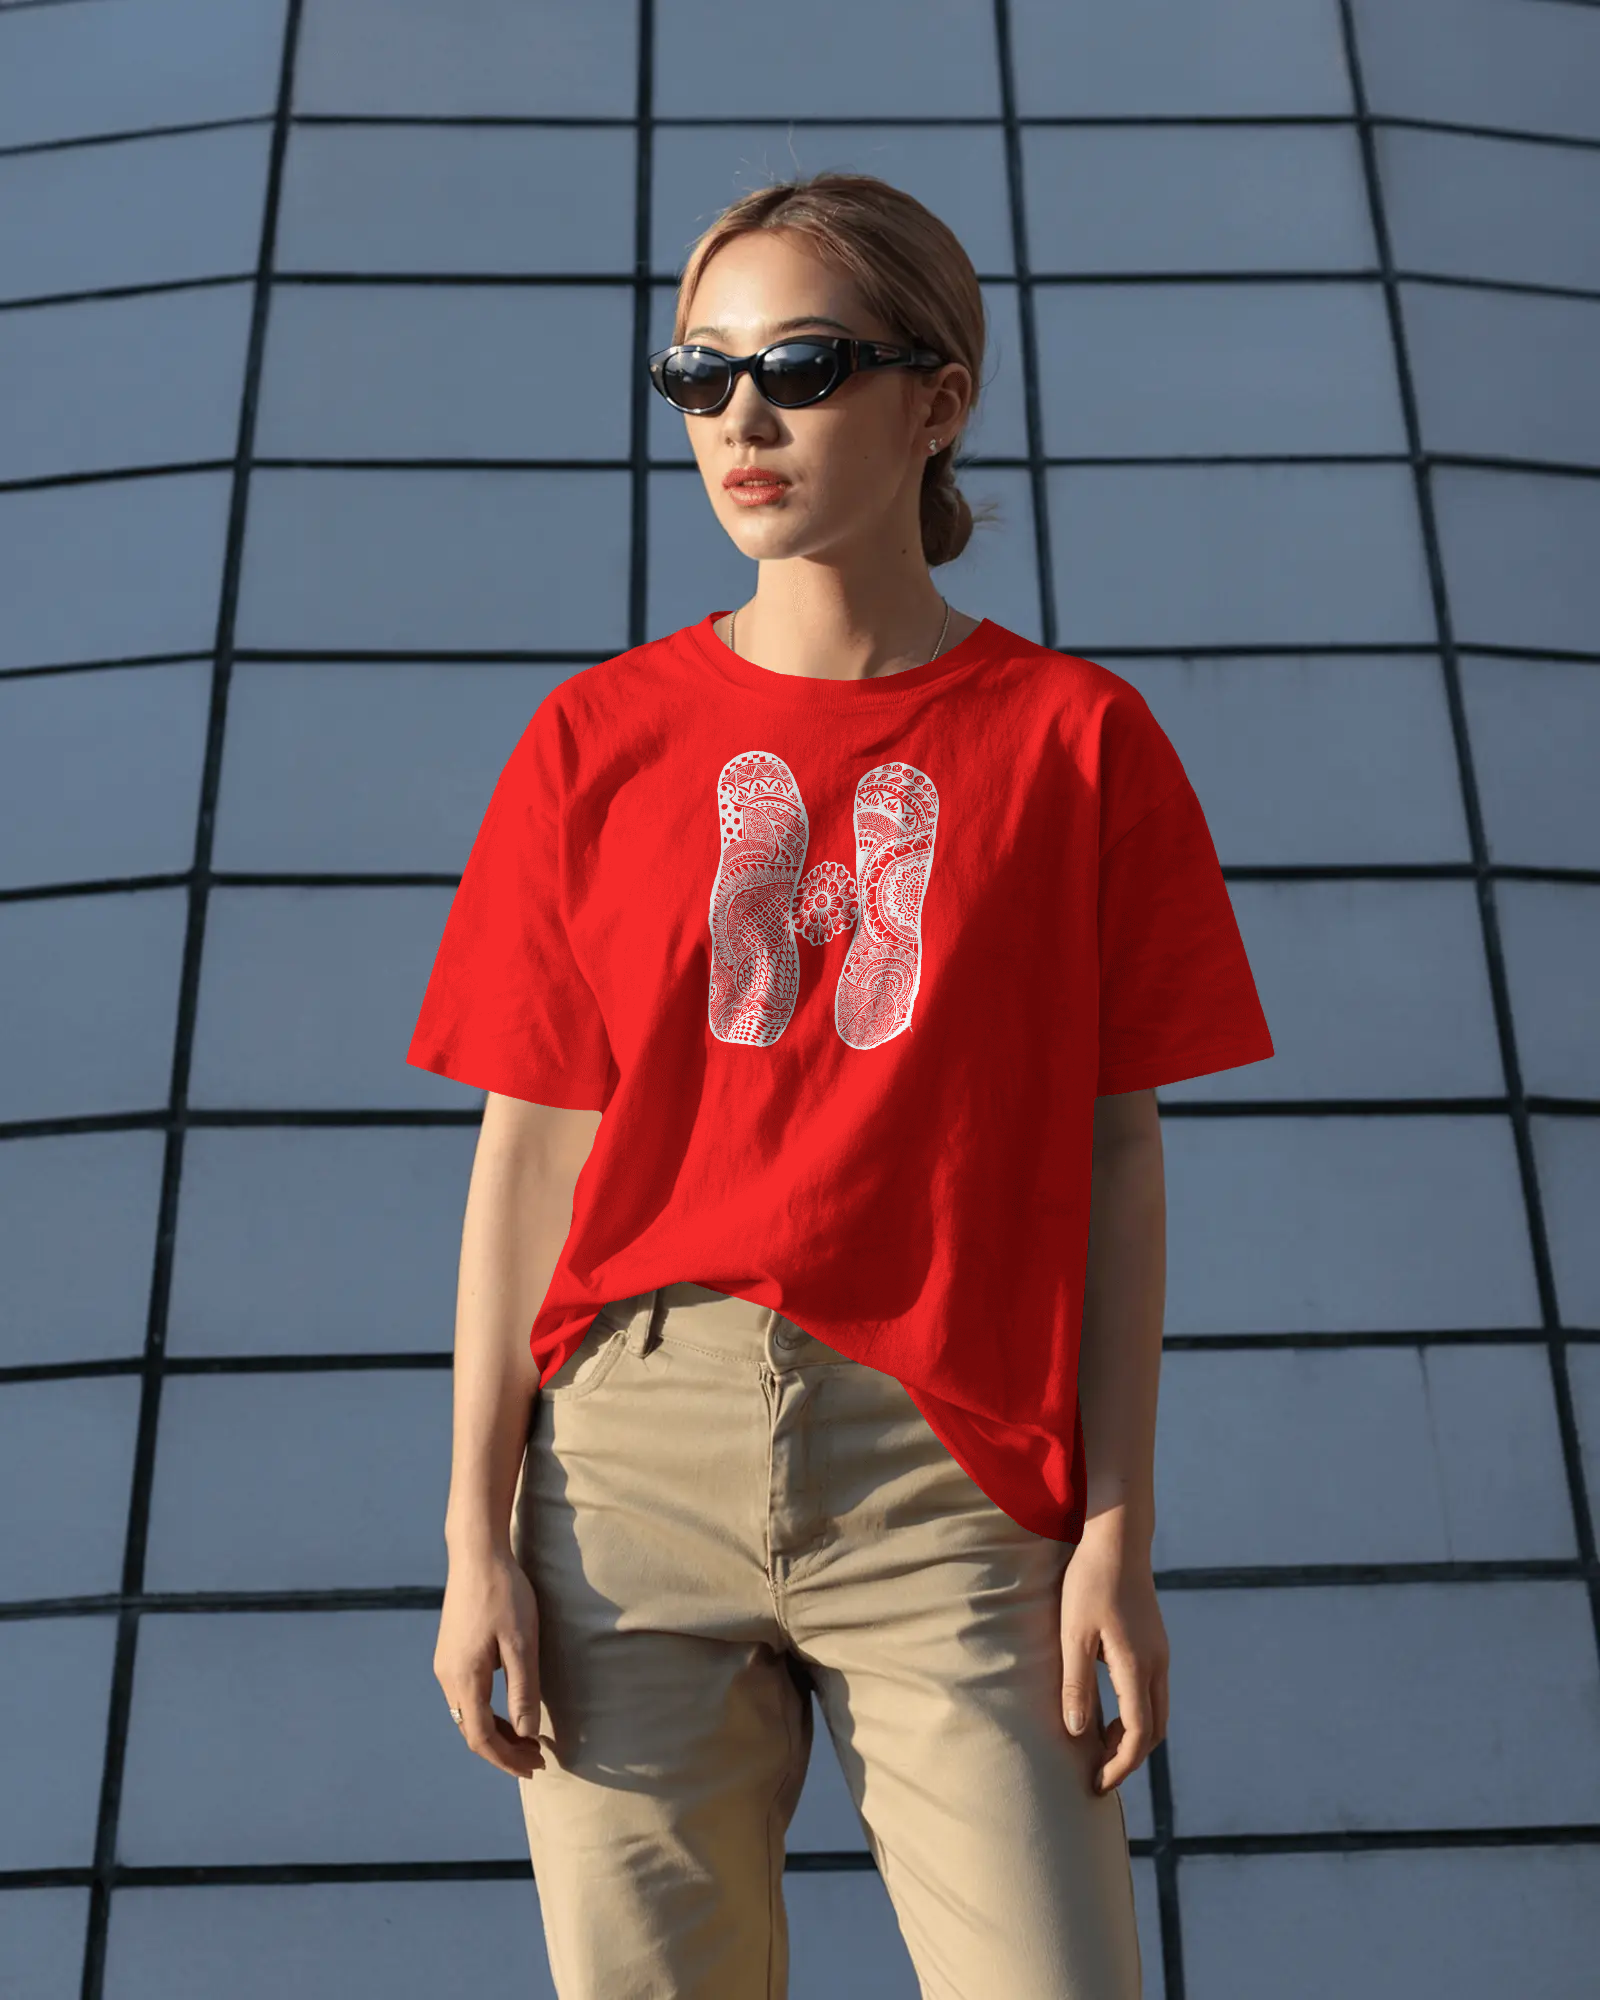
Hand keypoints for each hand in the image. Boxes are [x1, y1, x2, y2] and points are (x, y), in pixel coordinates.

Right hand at [435, 1548, 547, 1778]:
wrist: (476, 1553)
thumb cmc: (504, 1594)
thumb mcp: (521, 1643)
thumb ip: (523, 1689)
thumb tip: (525, 1733)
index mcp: (464, 1678)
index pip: (481, 1738)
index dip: (506, 1759)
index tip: (534, 1768)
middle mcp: (447, 1676)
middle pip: (471, 1731)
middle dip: (503, 1750)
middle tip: (536, 1759)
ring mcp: (445, 1663)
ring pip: (467, 1714)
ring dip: (495, 1731)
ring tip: (525, 1739)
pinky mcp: (450, 1651)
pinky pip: (466, 1695)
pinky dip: (487, 1711)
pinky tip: (507, 1707)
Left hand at [1059, 1524, 1168, 1794]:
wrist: (1118, 1539)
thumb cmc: (1090, 1583)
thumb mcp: (1073, 1634)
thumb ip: (1076, 1684)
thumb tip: (1077, 1733)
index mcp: (1137, 1666)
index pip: (1136, 1735)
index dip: (1118, 1765)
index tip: (1097, 1784)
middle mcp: (1157, 1664)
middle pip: (1153, 1730)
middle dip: (1127, 1758)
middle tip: (1097, 1773)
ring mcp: (1160, 1653)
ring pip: (1157, 1712)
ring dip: (1132, 1736)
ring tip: (1098, 1746)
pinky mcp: (1155, 1642)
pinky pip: (1153, 1692)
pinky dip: (1136, 1714)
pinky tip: (1108, 1709)